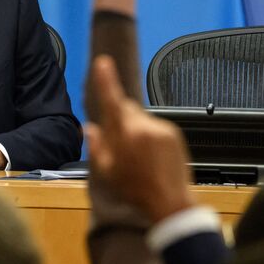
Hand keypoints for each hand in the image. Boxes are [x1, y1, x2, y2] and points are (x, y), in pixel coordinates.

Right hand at [86, 56, 195, 223]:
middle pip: (126, 107)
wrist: (169, 202)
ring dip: (135, 128)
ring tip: (138, 155)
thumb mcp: (105, 172)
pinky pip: (155, 126)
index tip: (103, 62)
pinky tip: (150, 155)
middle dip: (120, 117)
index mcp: (123, 134)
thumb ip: (96, 146)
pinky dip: (150, 135)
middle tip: (119, 143)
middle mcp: (143, 126)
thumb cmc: (134, 190)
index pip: (111, 100)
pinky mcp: (173, 133)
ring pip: (140, 118)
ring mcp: (161, 128)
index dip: (106, 80)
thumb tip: (90, 128)